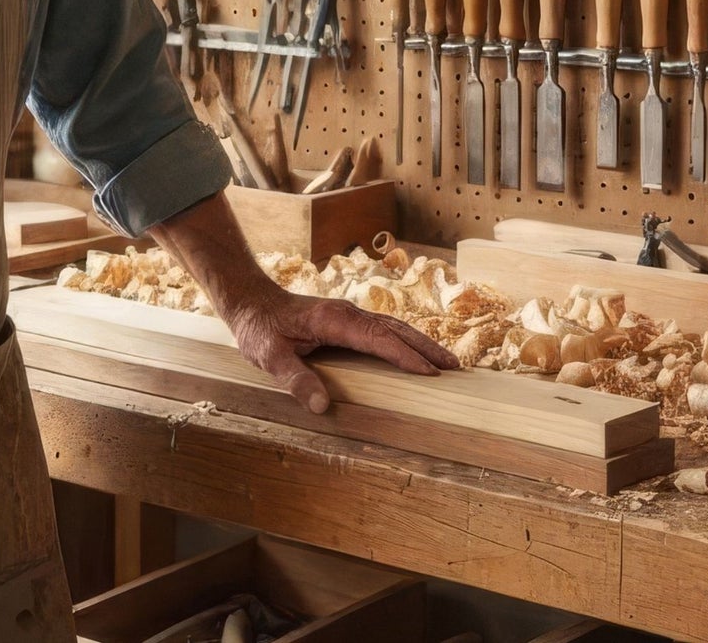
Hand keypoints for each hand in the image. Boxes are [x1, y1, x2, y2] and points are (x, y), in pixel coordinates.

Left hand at [224, 289, 457, 413]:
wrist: (252, 301)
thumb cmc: (260, 328)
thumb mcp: (269, 356)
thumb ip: (295, 378)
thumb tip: (322, 406)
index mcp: (334, 319)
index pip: (378, 338)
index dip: (404, 356)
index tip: (429, 373)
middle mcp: (347, 313)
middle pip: (395, 329)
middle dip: (426, 347)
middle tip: (455, 367)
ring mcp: (349, 315)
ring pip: (393, 327)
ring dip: (420, 343)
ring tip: (446, 362)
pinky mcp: (347, 320)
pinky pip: (383, 330)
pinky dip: (405, 341)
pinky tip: (414, 353)